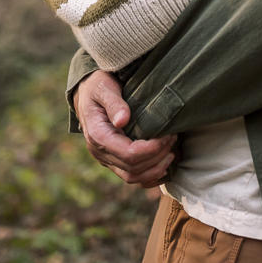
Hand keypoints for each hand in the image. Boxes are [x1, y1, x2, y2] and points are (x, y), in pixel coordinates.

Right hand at [73, 69, 177, 186]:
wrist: (87, 91)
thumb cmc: (97, 85)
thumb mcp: (104, 87)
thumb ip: (113, 103)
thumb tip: (122, 120)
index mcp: (97, 135)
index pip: (129, 154)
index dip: (152, 149)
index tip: (168, 135)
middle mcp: (100, 152)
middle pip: (133, 169)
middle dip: (158, 157)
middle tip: (174, 138)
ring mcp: (105, 158)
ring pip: (132, 177)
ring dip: (155, 169)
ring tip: (171, 152)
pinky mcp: (112, 160)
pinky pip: (131, 176)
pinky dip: (149, 176)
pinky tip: (163, 165)